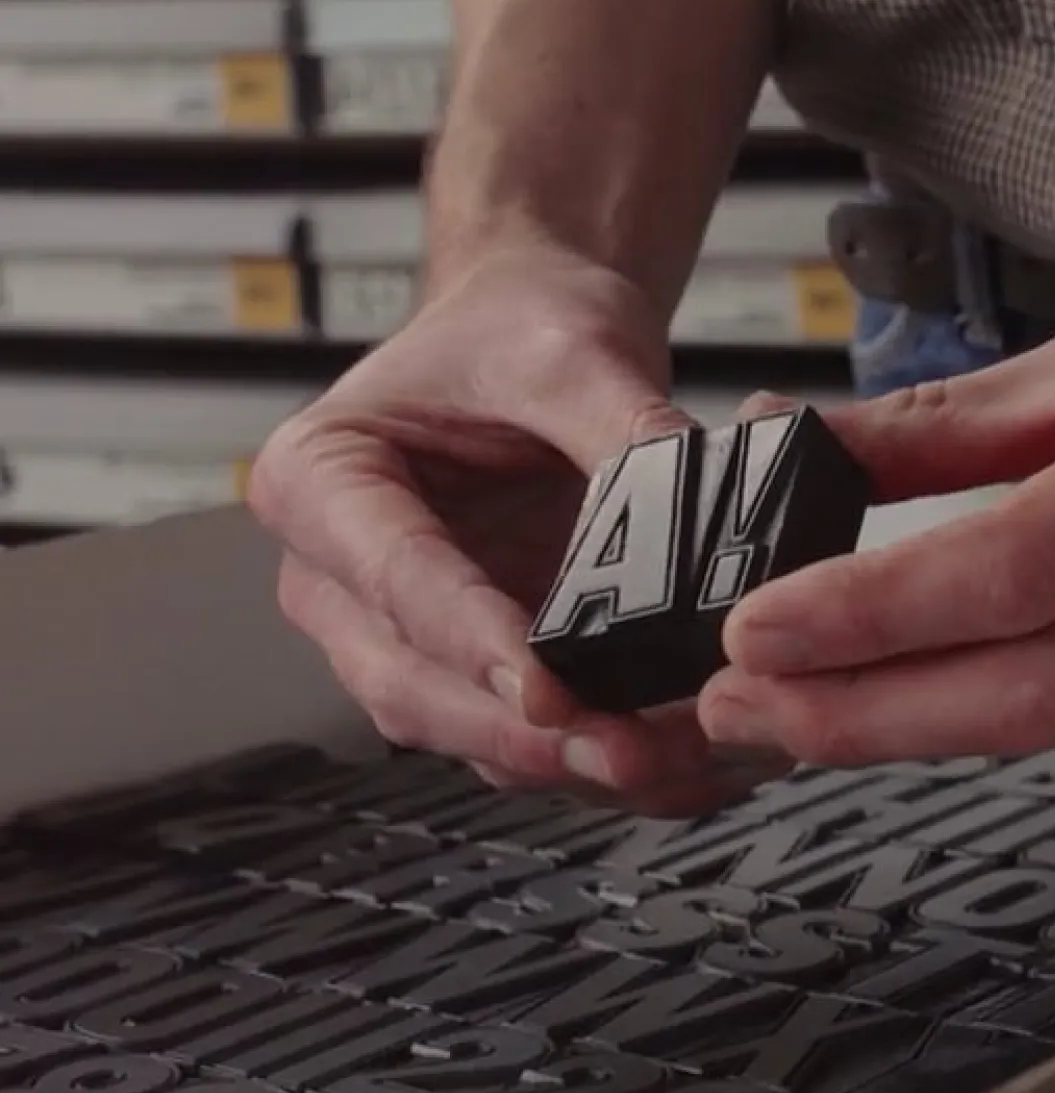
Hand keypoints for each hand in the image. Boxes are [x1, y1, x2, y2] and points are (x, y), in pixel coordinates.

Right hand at [247, 244, 789, 813]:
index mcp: (321, 478)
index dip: (472, 642)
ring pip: (465, 730)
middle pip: (413, 682)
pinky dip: (593, 756)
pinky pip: (522, 733)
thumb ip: (625, 429)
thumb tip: (694, 503)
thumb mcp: (575, 352)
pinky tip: (675, 762)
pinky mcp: (474, 668)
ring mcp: (402, 634)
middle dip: (521, 732)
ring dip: (563, 761)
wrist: (541, 335)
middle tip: (621, 753)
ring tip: (668, 761)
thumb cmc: (521, 330)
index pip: (394, 575)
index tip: (544, 691)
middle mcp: (340, 575)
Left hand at [697, 260, 1054, 762]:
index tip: (758, 630)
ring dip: (926, 711)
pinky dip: (1036, 687)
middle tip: (746, 706)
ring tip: (814, 688)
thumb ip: (944, 426)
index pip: (1019, 568)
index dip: (873, 614)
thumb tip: (797, 460)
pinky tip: (1009, 647)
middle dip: (864, 714)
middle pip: (1033, 691)